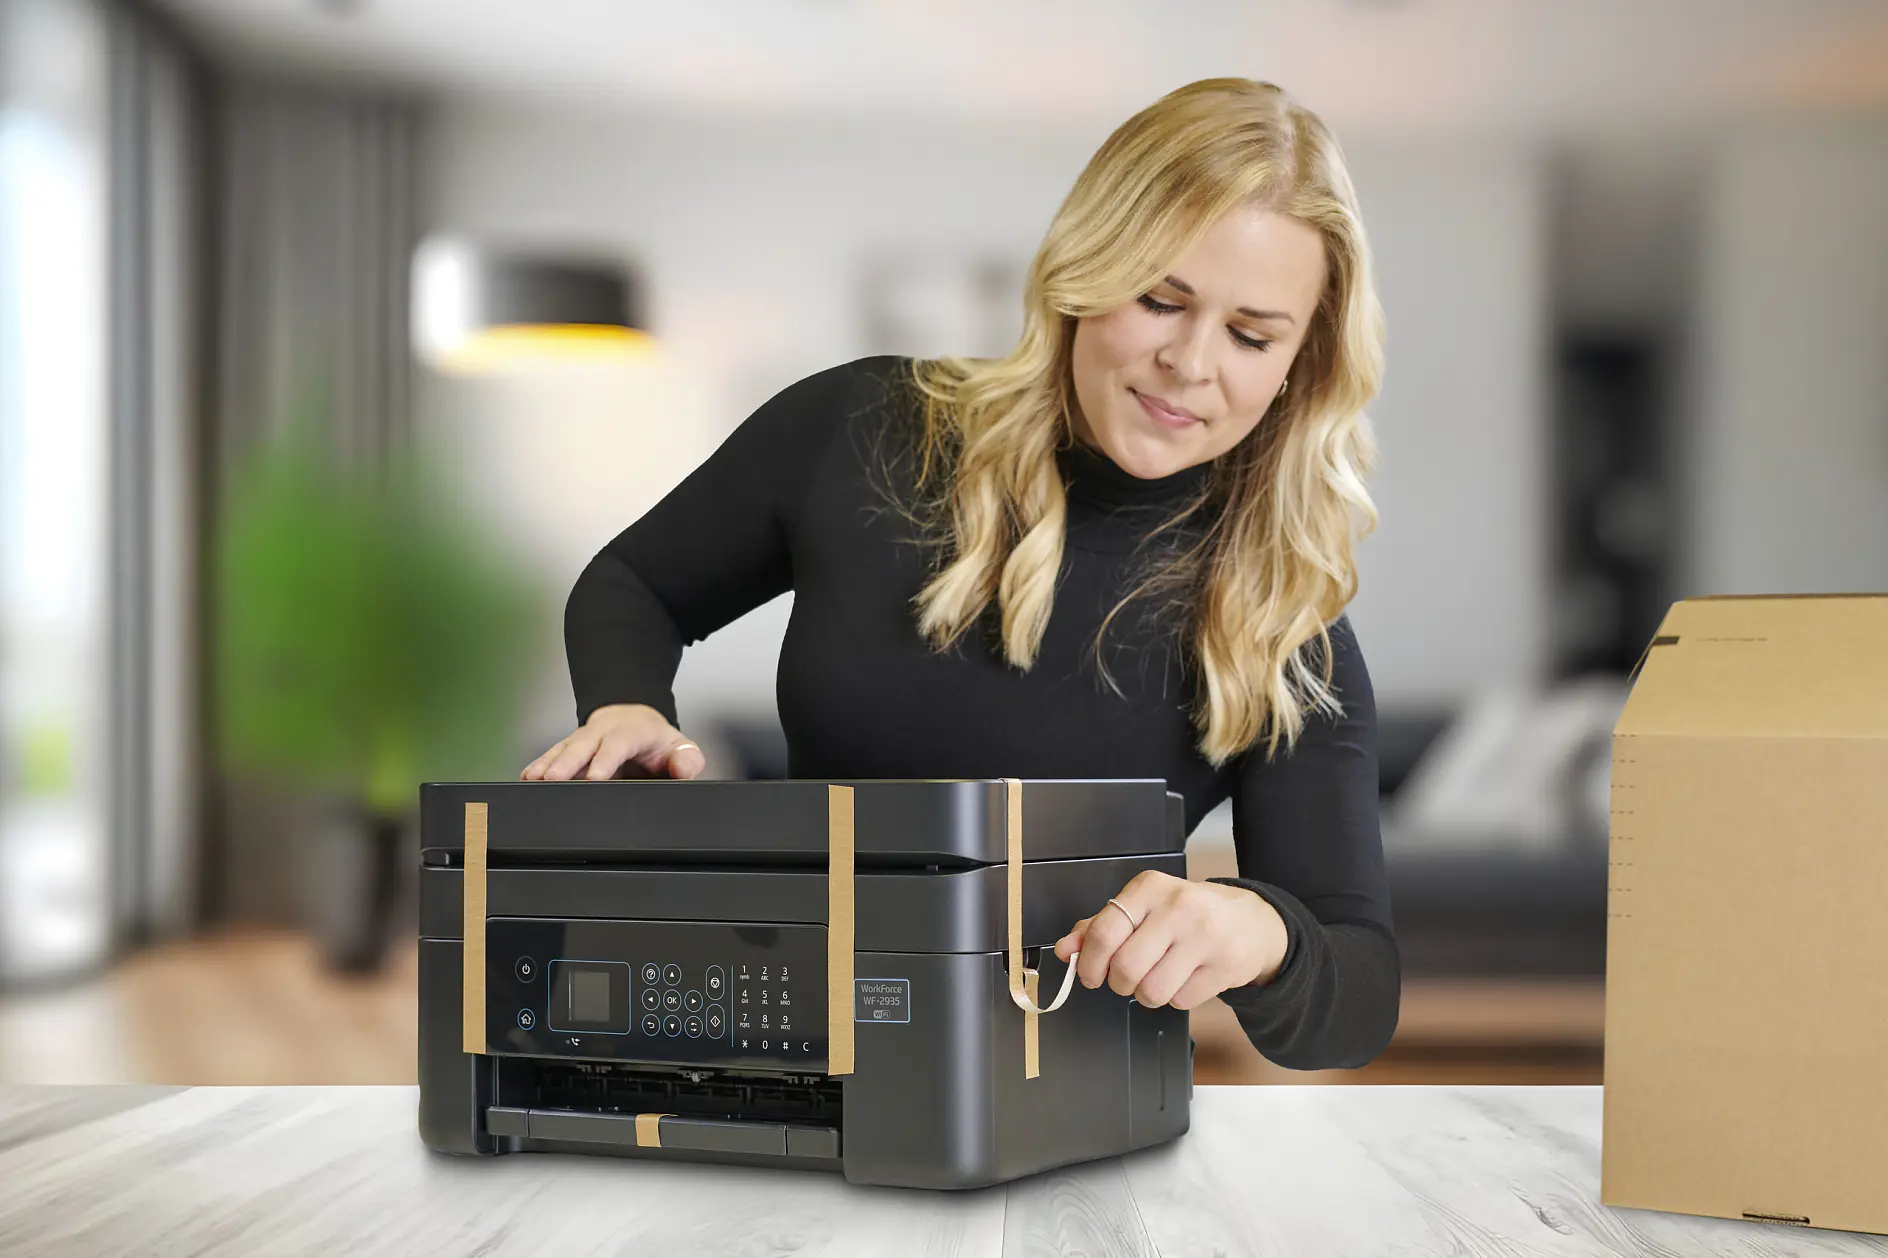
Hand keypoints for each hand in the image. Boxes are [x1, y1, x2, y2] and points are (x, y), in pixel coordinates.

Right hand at [521, 703, 706, 781]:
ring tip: (533, 779)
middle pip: (583, 745)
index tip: (594, 778)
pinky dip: (539, 765)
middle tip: (553, 779)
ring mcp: (584, 739)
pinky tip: (527, 777)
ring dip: (547, 763)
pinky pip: (552, 754)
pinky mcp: (570, 748)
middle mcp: (603, 732)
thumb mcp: (680, 747)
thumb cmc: (657, 741)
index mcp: (632, 730)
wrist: (636, 721)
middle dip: (567, 762)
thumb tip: (682, 770)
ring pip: (563, 749)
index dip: (605, 760)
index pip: (618, 744)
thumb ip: (686, 760)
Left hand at [1052, 870, 1288, 1009]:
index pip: (1104, 931)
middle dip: (1118, 983)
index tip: (1089, 974)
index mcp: (1150, 887)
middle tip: (1125, 979)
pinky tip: (1186, 977)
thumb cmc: (1186, 915)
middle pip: (1126, 967)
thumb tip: (1066, 950)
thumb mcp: (1142, 909)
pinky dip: (1176, 998)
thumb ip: (1098, 927)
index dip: (1089, 962)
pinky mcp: (1226, 965)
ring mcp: (1205, 936)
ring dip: (1146, 994)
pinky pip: (1180, 1001)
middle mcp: (1178, 907)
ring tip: (1157, 977)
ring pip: (1151, 991)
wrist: (1249, 921)